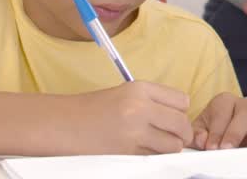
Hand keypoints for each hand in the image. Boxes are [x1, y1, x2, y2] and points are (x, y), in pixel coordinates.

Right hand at [68, 81, 192, 154]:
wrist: (64, 124)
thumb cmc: (95, 109)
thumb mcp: (126, 93)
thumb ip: (154, 101)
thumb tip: (181, 117)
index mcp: (140, 88)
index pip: (182, 101)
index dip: (181, 112)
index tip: (174, 117)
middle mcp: (140, 108)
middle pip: (182, 124)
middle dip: (182, 134)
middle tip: (175, 137)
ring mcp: (134, 132)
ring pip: (172, 146)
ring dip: (168, 148)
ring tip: (155, 144)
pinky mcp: (127, 153)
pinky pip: (154, 157)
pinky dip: (153, 157)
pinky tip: (141, 150)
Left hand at [191, 93, 246, 149]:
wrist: (221, 140)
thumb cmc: (210, 134)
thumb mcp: (199, 132)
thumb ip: (197, 134)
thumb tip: (203, 140)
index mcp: (225, 101)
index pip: (223, 109)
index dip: (216, 129)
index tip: (211, 147)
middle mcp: (246, 105)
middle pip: (245, 112)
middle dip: (235, 132)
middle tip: (227, 149)